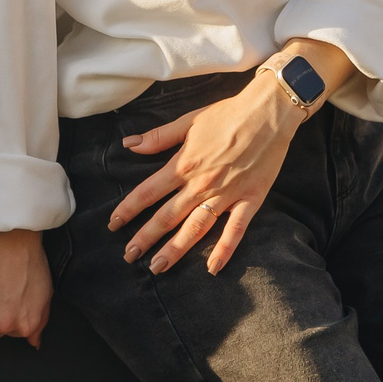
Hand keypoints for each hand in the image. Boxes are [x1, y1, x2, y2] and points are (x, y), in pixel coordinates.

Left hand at [110, 78, 305, 276]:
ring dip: (175, 249)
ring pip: (196, 228)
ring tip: (158, 267)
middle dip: (146, 238)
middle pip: (167, 216)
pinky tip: (212, 268)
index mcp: (184, 164)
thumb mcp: (188, 121)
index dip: (128, 210)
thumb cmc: (227, 114)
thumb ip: (158, 137)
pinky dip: (224, 250)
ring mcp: (226, 195)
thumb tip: (128, 144)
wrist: (269, 113)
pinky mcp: (250, 200)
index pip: (148, 192)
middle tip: (129, 256)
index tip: (113, 224)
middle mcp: (201, 184)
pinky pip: (235, 230)